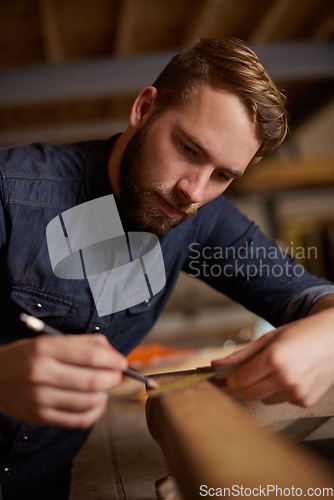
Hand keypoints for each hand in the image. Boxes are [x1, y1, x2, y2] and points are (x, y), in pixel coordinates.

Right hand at [0, 333, 127, 427]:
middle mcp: (40, 373)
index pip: (90, 355)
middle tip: (118, 375)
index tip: (123, 362)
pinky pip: (79, 420)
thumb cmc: (29, 356)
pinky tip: (96, 402)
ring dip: (105, 395)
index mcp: (44, 349)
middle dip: (114, 378)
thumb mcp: (51, 340)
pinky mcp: (41, 417)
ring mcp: (40, 398)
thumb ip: (85, 343)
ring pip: (88, 402)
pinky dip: (95, 412)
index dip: (113, 360)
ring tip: (105, 387)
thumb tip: (114, 355)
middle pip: (92, 381)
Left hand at [212, 308, 333, 406]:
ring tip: (279, 370)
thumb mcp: (268, 338)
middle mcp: (285, 378)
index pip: (239, 380)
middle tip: (256, 370)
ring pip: (265, 399)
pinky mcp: (306, 401)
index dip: (232, 378)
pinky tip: (293, 376)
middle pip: (249, 394)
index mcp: (273, 358)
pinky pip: (282, 401)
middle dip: (247, 384)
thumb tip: (215, 364)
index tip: (232, 375)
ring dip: (265, 388)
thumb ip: (241, 354)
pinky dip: (282, 392)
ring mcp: (297, 392)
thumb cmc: (302, 334)